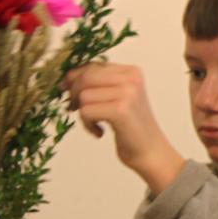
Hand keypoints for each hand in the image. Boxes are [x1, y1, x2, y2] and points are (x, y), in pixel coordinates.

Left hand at [65, 63, 184, 192]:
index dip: (75, 77)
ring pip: (83, 96)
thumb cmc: (131, 128)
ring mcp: (127, 93)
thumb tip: (67, 77)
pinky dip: (88, 125)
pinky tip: (99, 132)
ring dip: (83, 114)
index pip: (92, 66)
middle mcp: (131, 79)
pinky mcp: (120, 110)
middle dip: (74, 94)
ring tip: (95, 124)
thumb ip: (99, 84)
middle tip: (74, 109)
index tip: (66, 89)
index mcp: (131, 72)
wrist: (151, 152)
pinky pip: (86, 111)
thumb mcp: (118, 97)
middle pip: (85, 77)